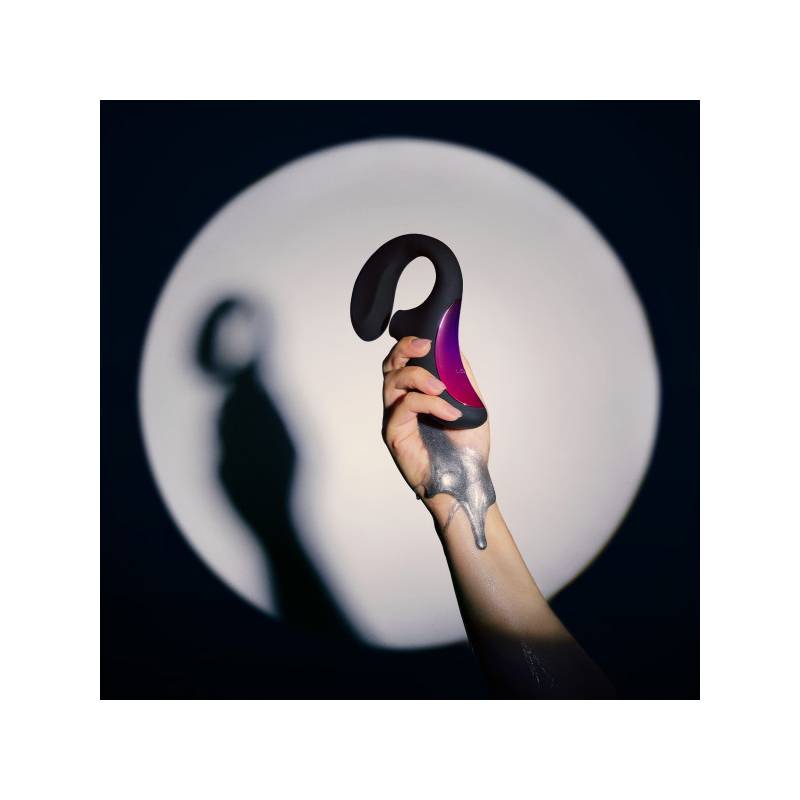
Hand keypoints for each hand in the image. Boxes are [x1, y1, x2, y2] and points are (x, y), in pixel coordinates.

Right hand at [381, 336, 490, 511]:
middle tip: (424, 346)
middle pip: (390, 367)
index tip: (428, 339)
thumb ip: (460, 377)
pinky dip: (429, 404)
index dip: (409, 345)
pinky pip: (404, 407)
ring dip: (418, 377)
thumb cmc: (466, 447)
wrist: (467, 479)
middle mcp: (401, 404)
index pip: (402, 362)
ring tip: (441, 387)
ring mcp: (395, 418)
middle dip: (404, 349)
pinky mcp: (394, 434)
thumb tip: (453, 347)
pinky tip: (449, 413)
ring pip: (393, 382)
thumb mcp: (470, 403)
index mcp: (416, 394)